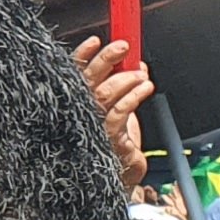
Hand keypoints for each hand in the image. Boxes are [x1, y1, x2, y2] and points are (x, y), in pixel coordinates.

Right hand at [71, 35, 155, 171]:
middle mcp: (81, 113)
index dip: (83, 55)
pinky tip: (144, 89)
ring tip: (141, 74)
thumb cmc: (116, 144)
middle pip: (88, 80)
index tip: (96, 41)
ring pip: (104, 94)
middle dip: (106, 59)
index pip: (75, 74)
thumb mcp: (119, 108)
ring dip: (126, 79)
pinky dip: (133, 98)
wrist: (119, 178)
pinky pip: (118, 114)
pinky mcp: (107, 140)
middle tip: (123, 47)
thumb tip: (139, 65)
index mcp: (79, 102)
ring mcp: (92, 126)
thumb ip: (124, 86)